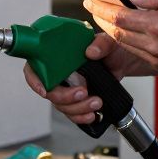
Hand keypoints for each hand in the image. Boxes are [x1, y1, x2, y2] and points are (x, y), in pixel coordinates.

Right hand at [22, 33, 141, 124]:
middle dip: (64, 97)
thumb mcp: (109, 41)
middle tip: (83, 92)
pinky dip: (81, 117)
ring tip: (97, 101)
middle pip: (49, 92)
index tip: (44, 90)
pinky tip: (92, 114)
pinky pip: (72, 114)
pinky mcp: (76, 100)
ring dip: (77, 108)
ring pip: (61, 106)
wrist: (123, 63)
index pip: (34, 67)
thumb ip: (101, 43)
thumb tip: (91, 51)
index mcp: (58, 55)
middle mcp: (59, 73)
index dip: (35, 80)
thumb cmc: (111, 49)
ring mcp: (67, 88)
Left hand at [85, 0, 157, 76]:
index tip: (91, 2)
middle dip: (101, 20)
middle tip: (94, 8)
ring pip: (124, 45)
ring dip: (112, 32)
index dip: (101, 8)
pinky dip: (127, 42)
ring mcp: (156, 59)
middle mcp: (154, 45)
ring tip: (107, 18)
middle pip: (116, 33)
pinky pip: (136, 53)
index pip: (119, 17)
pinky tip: (126, 32)